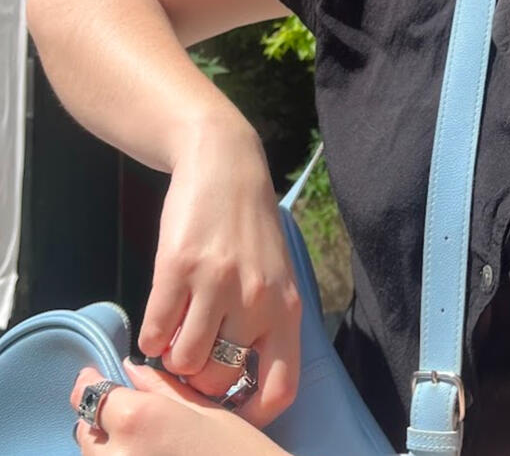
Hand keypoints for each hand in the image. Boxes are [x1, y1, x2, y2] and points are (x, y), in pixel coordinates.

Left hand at [71, 362, 289, 454]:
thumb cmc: (239, 453)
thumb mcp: (208, 411)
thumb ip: (162, 388)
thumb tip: (131, 369)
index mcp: (138, 419)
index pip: (91, 395)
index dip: (90, 383)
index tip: (94, 377)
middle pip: (85, 432)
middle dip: (100, 420)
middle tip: (128, 413)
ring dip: (107, 449)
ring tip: (144, 444)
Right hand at [137, 124, 301, 425]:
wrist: (225, 166)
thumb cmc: (250, 227)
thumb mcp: (277, 275)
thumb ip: (267, 323)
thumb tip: (243, 385)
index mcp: (287, 307)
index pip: (280, 388)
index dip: (252, 414)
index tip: (229, 409)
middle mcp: (256, 300)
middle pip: (217, 381)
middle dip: (198, 380)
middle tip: (191, 357)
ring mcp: (216, 284)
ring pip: (183, 362)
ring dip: (172, 358)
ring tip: (177, 332)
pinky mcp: (178, 269)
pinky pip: (155, 333)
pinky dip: (151, 335)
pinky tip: (162, 315)